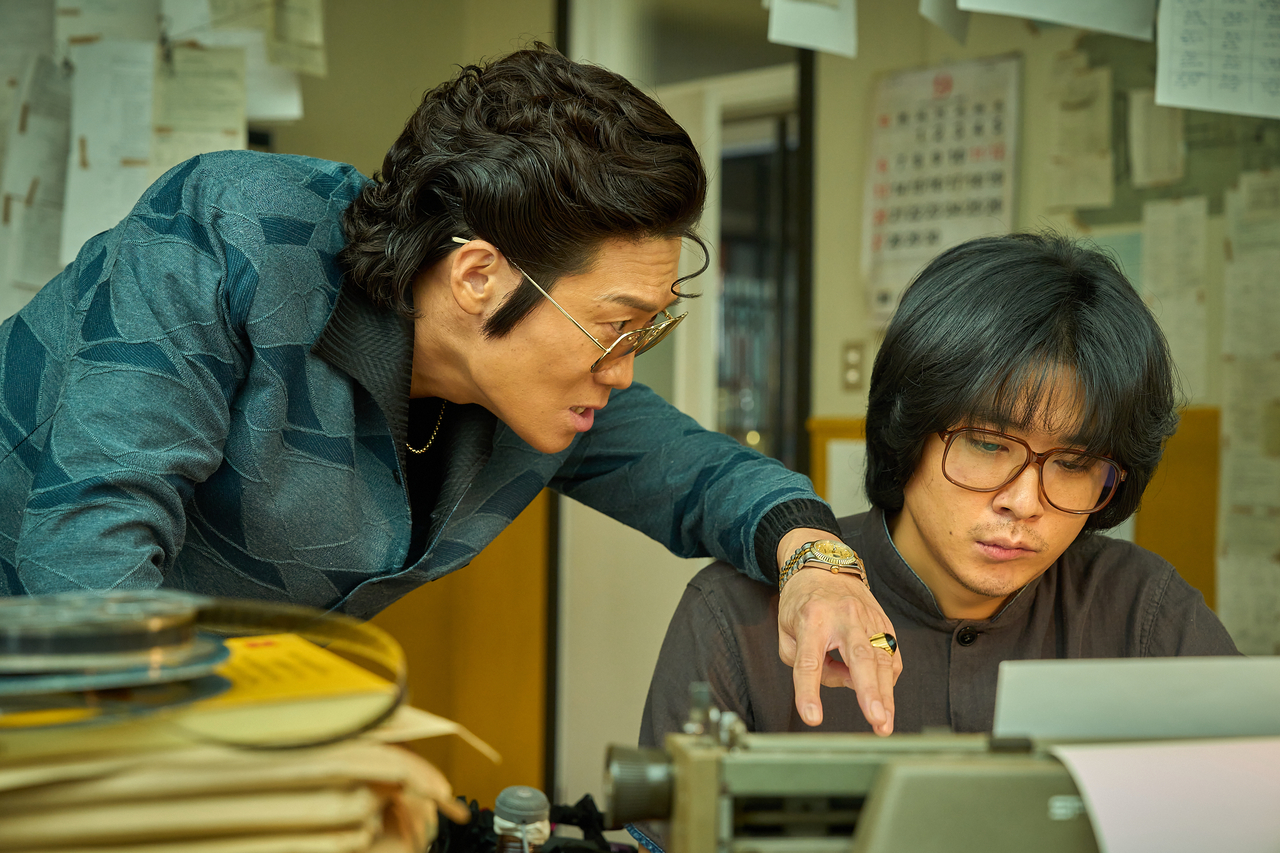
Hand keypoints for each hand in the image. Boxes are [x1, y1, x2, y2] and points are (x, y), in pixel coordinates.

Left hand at [775, 528, 900, 735]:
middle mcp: (844, 617)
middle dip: (870, 692)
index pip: (808, 662)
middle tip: (877, 721)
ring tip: (884, 724)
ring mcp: (868, 619)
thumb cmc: (802, 602)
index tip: (811, 717)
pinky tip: (883, 695)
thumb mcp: (786, 632)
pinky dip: (888, 679)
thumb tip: (843, 683)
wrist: (825, 565)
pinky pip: (891, 656)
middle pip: (859, 657)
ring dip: (886, 695)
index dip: (809, 692)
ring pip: (882, 659)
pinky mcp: (884, 622)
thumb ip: (804, 663)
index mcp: (811, 619)